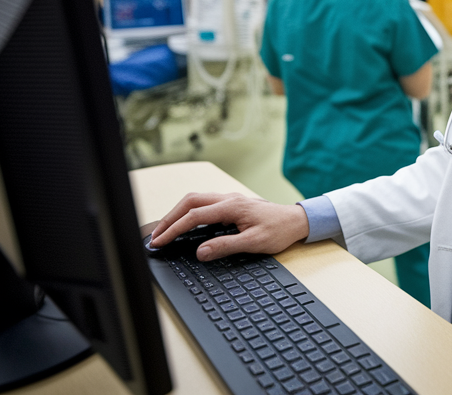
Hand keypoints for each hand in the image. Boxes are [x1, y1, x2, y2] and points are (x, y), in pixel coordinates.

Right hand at [148, 192, 309, 261]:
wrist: (296, 221)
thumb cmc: (279, 230)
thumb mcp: (254, 242)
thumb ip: (226, 246)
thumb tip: (200, 252)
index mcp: (231, 206)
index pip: (194, 216)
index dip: (174, 228)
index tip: (160, 241)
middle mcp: (228, 198)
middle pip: (189, 201)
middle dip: (169, 218)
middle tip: (156, 236)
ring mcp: (228, 199)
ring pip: (195, 199)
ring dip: (177, 213)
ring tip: (165, 230)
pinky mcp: (230, 203)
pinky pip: (203, 203)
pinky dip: (188, 211)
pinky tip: (184, 222)